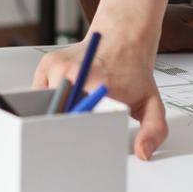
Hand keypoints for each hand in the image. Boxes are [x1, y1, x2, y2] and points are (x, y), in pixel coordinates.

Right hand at [35, 30, 169, 160]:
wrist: (122, 39)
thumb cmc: (132, 72)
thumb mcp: (151, 103)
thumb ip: (154, 130)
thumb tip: (143, 152)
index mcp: (98, 86)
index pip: (78, 124)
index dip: (78, 139)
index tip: (82, 147)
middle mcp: (74, 74)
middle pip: (57, 117)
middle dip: (64, 130)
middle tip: (78, 132)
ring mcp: (57, 67)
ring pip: (46, 106)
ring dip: (56, 114)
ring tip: (75, 111)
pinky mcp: (46, 63)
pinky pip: (39, 94)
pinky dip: (48, 101)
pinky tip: (68, 97)